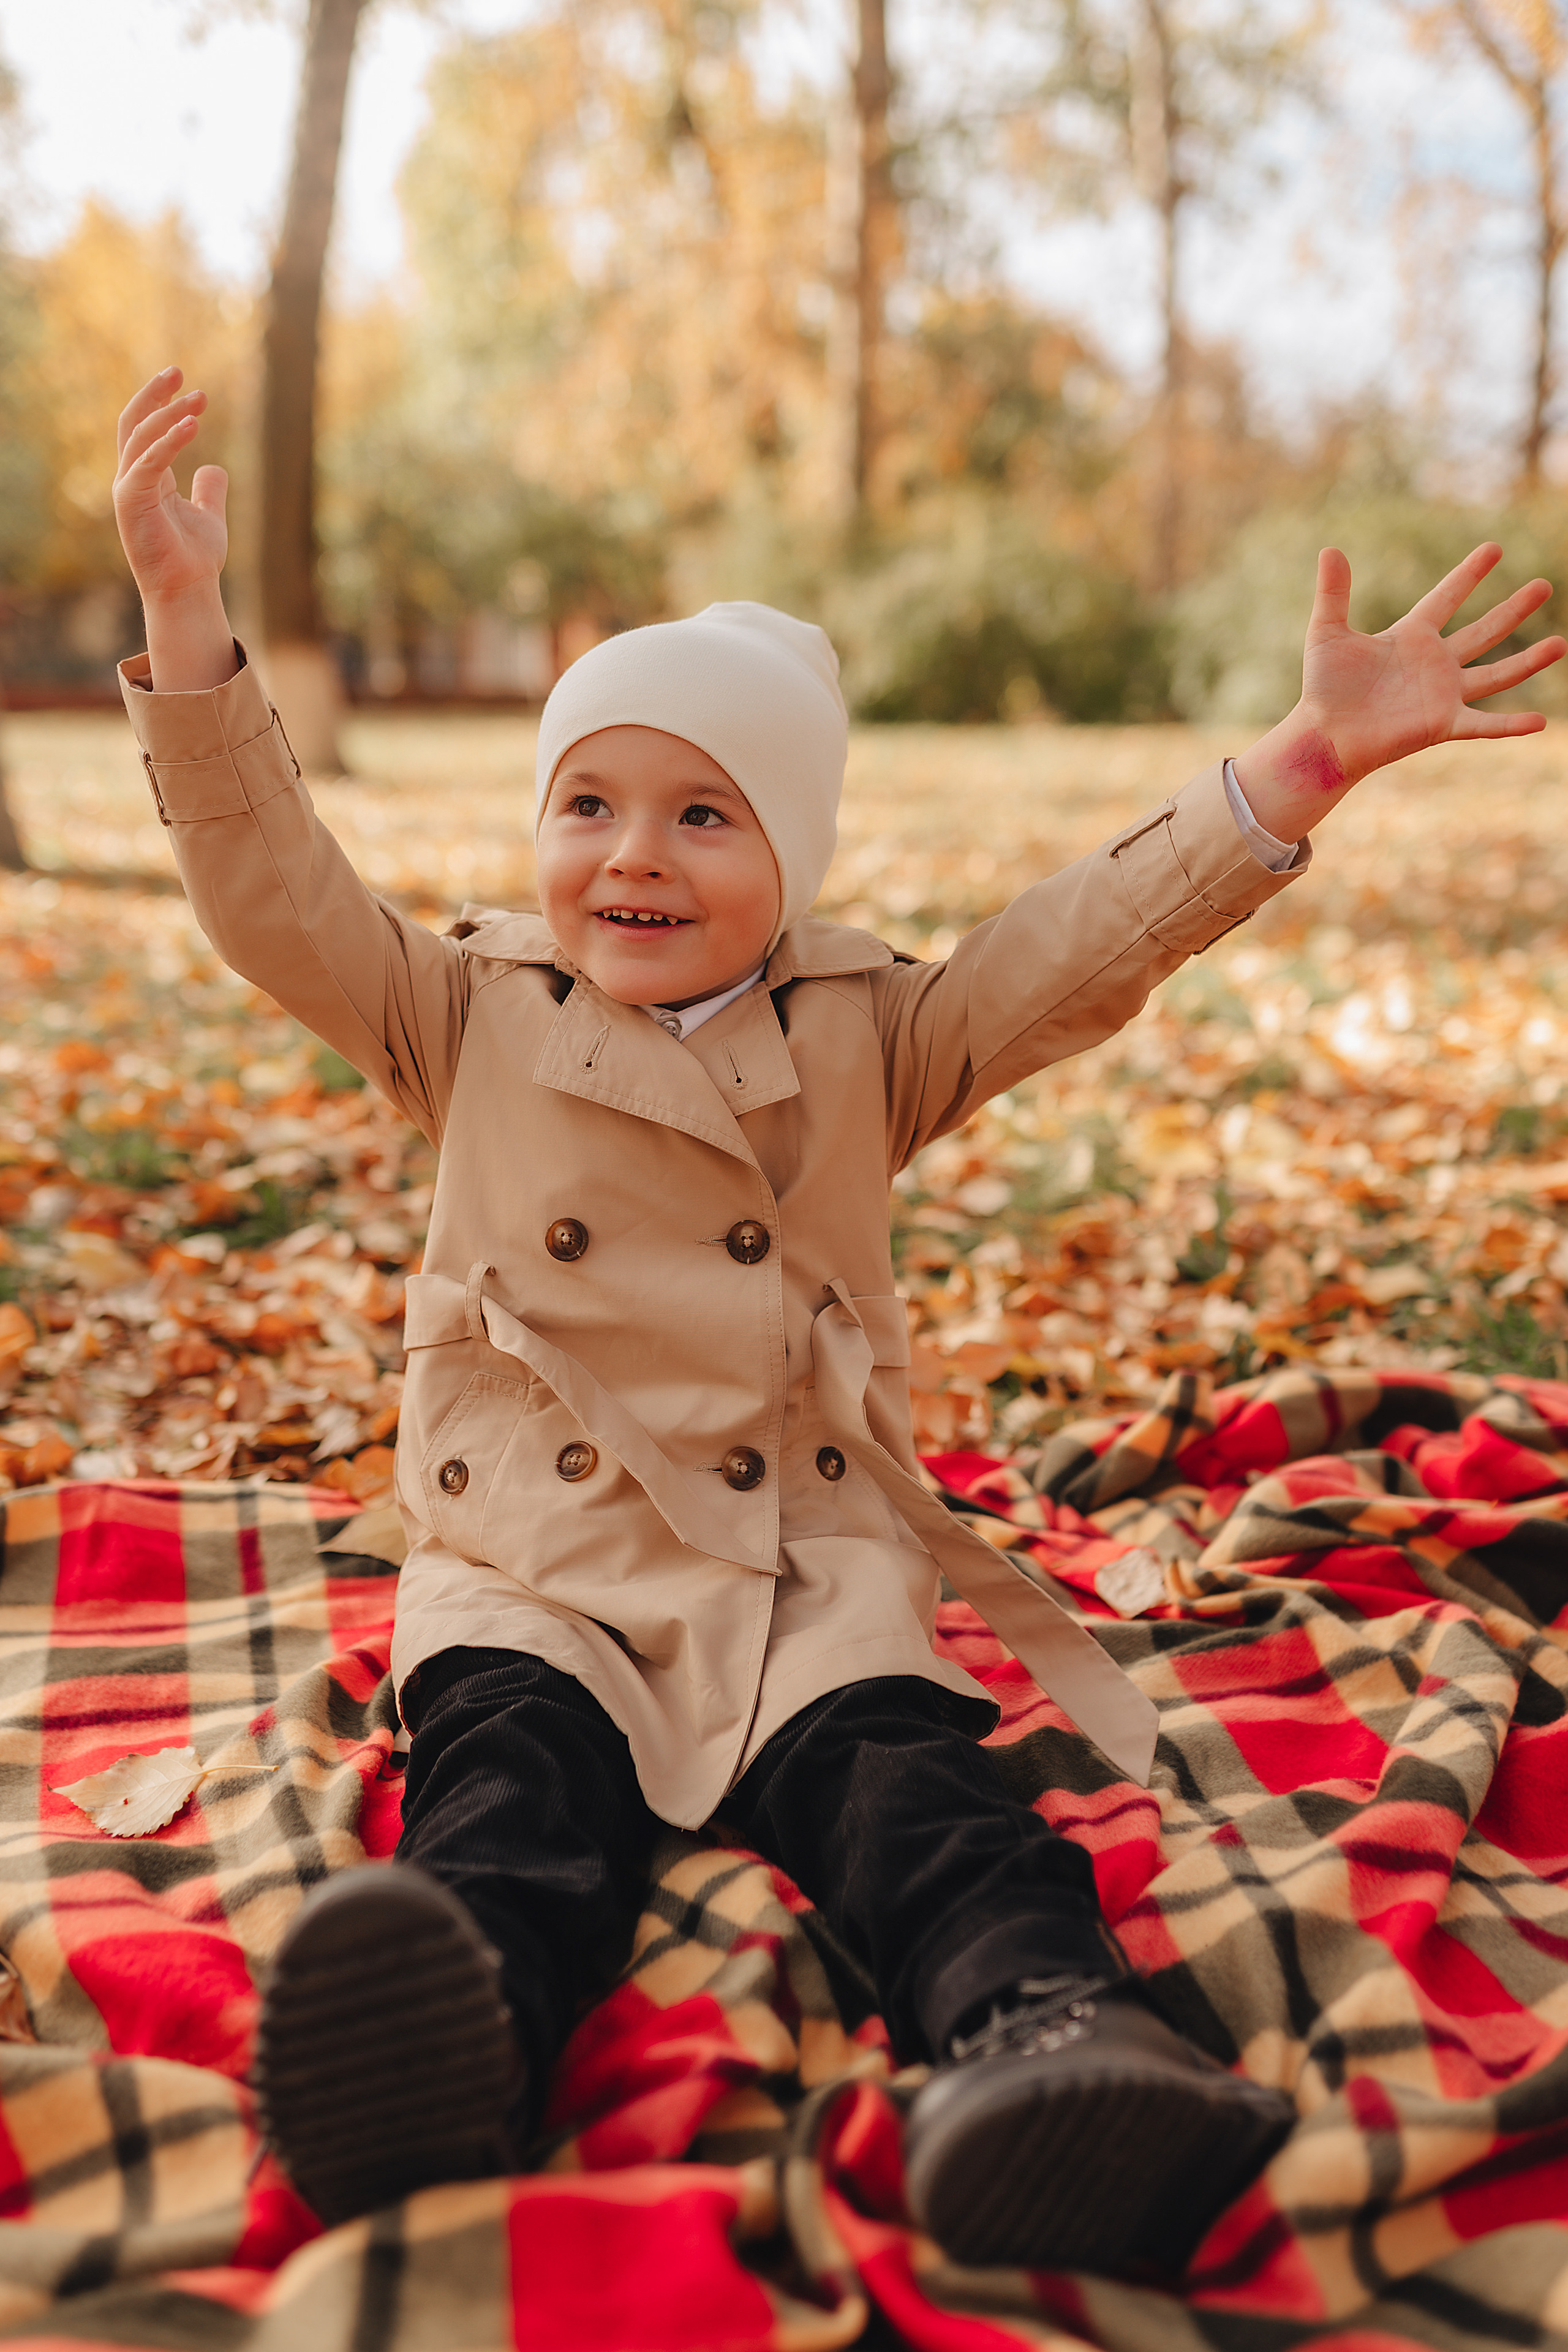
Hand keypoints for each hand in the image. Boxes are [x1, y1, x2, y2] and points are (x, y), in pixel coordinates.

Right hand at [113, 367, 236, 691]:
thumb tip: (214, 467)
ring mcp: (129, 490)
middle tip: (181, 372)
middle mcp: (132, 479)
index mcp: (147, 479)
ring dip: (169, 413)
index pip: (145, 428)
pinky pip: (149, 461)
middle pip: (134, 423)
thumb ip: (209, 490)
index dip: (159, 401)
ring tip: (200, 397)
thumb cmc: (194, 559)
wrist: (188, 592)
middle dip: (156, 395)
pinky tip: (192, 425)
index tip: (184, 380)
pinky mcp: (133, 501)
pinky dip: (168, 441)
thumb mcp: (209, 516)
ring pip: (141, 436)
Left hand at [1233, 543, 1565, 838]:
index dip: (1469, 574)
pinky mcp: (1442, 724)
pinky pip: (1484, 725)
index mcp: (1411, 636)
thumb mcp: (1328, 633)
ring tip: (1561, 644)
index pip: (1446, 597)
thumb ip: (1333, 593)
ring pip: (1496, 674)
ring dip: (1528, 661)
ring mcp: (1443, 694)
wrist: (1323, 736)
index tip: (1494, 548)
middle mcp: (1434, 663)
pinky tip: (1539, 722)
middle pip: (1483, 631)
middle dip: (1513, 609)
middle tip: (1544, 585)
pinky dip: (1510, 725)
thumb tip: (1330, 549)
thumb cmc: (1323, 688)